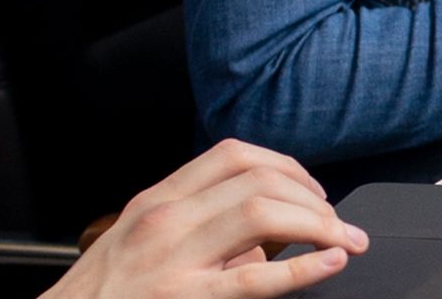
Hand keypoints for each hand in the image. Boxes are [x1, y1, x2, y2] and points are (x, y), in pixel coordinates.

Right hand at [43, 140, 366, 298]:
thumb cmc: (100, 293)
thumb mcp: (138, 244)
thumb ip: (196, 231)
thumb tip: (260, 243)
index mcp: (157, 202)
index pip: (233, 156)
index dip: (286, 166)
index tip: (311, 189)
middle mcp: (165, 221)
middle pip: (258, 180)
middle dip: (312, 197)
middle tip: (337, 222)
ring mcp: (173, 260)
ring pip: (261, 213)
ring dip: (317, 223)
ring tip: (341, 240)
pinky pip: (254, 278)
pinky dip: (302, 267)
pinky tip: (328, 262)